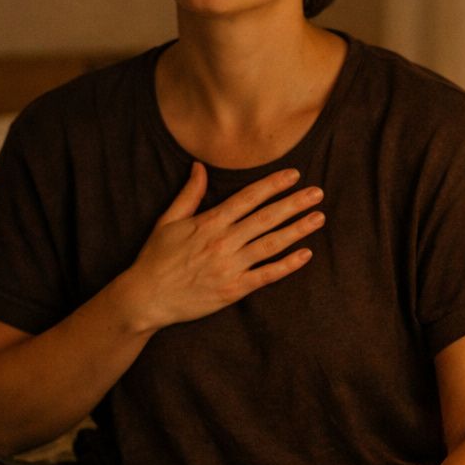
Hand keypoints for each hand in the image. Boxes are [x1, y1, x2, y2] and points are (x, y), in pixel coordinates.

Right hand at [123, 162, 323, 330]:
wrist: (146, 297)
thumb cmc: (156, 258)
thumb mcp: (168, 221)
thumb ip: (189, 194)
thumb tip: (199, 166)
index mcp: (209, 222)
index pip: (248, 198)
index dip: (272, 185)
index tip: (294, 175)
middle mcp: (223, 242)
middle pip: (266, 218)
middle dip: (294, 203)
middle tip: (317, 193)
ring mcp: (230, 266)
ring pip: (271, 244)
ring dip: (297, 230)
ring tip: (319, 217)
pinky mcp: (233, 289)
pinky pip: (266, 275)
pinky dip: (287, 265)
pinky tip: (305, 254)